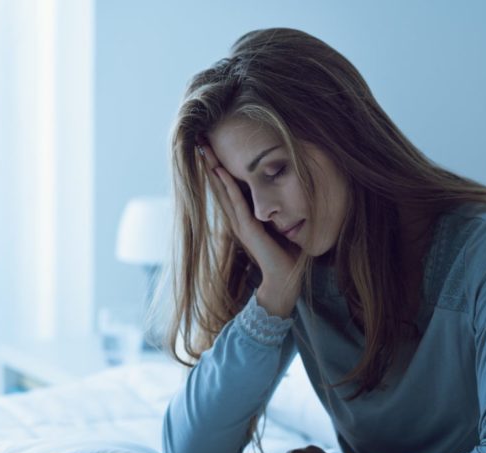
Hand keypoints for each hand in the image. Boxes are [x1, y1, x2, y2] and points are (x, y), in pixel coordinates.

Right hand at [198, 144, 302, 315]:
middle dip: (210, 163)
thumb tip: (284, 191)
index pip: (228, 187)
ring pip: (223, 190)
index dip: (219, 167)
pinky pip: (236, 203)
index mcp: (243, 217)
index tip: (212, 147)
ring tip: (204, 151)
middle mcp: (237, 218)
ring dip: (213, 169)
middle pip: (220, 185)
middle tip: (200, 141)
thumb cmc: (285, 254)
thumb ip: (275, 210)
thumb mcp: (279, 225)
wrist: (284, 279)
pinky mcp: (247, 229)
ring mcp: (239, 223)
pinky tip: (221, 171)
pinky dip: (227, 186)